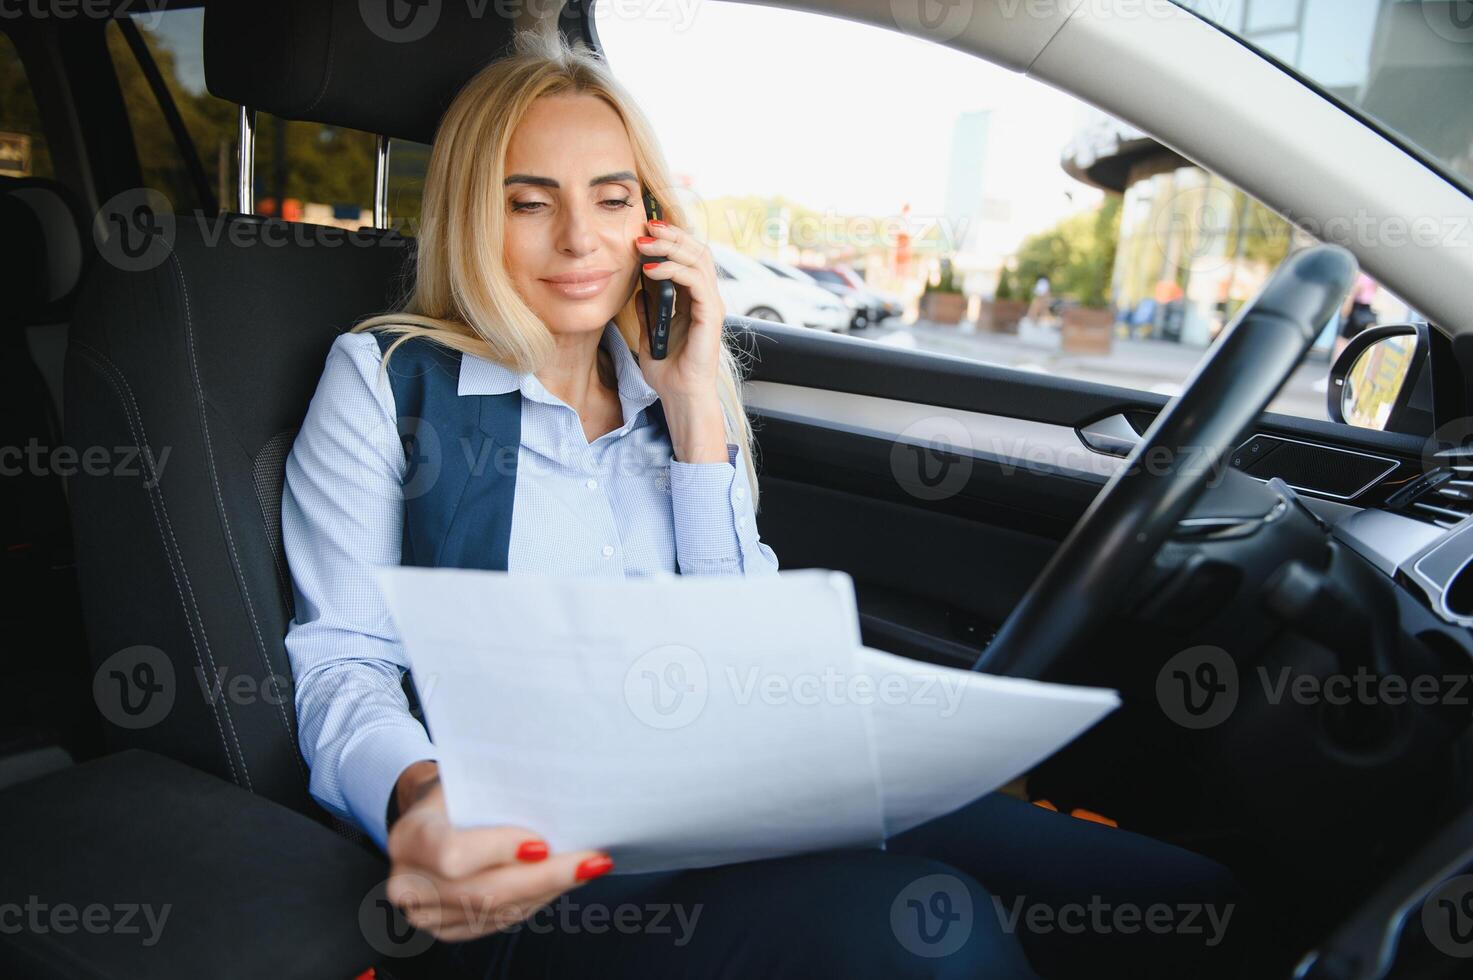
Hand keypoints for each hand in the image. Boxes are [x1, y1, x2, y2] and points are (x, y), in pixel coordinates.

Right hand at [385, 763, 612, 941]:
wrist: (433, 814)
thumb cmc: (459, 789)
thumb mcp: (470, 775)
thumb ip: (500, 788)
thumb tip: (559, 791)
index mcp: (408, 836)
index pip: (452, 854)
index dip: (498, 852)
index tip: (542, 844)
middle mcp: (408, 882)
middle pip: (484, 892)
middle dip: (545, 877)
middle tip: (592, 861)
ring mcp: (426, 913)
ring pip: (497, 912)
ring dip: (549, 890)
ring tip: (588, 867)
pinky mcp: (449, 929)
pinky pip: (499, 922)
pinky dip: (536, 901)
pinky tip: (563, 882)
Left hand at [634, 219, 728, 462]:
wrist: (679, 395)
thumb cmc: (668, 371)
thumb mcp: (650, 334)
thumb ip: (648, 311)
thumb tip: (638, 291)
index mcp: (694, 300)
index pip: (688, 257)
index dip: (669, 240)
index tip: (644, 230)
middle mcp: (706, 298)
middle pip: (697, 251)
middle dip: (671, 235)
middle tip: (645, 226)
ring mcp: (711, 305)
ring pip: (698, 260)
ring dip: (669, 247)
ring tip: (643, 244)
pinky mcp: (710, 315)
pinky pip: (694, 281)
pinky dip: (672, 270)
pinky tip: (650, 270)